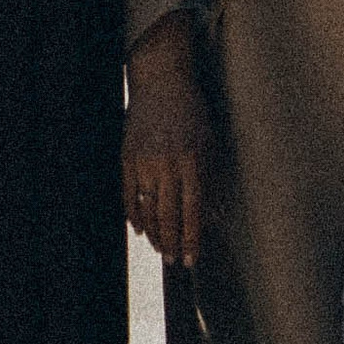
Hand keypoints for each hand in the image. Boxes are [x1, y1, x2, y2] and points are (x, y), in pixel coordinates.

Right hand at [122, 13, 210, 268]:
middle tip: (175, 262)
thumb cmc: (192, 112)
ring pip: (147, 208)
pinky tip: (140, 229)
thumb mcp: (211, 143)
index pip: (193, 209)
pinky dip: (134, 215)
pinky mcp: (127, 157)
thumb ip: (213, 181)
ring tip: (161, 249)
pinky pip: (128, 195)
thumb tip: (216, 217)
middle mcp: (167, 163)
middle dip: (172, 243)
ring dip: (154, 234)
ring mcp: (143, 161)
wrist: (161, 81)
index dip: (193, 237)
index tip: (193, 258)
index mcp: (192, 159)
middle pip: (168, 214)